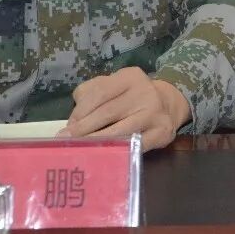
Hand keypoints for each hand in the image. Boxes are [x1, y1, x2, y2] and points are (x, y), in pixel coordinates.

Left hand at [60, 67, 191, 151]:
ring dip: (97, 142)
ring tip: (81, 149)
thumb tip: (73, 121)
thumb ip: (90, 94)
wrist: (168, 104)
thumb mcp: (112, 86)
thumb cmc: (130, 97)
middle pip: (108, 112)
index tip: (67, 126)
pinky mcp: (162, 132)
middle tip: (66, 141)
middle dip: (84, 129)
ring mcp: (155, 112)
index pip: (99, 93)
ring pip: (120, 131)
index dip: (80, 111)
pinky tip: (106, 156)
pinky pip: (136, 145)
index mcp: (129, 77)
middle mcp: (145, 91)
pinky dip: (119, 151)